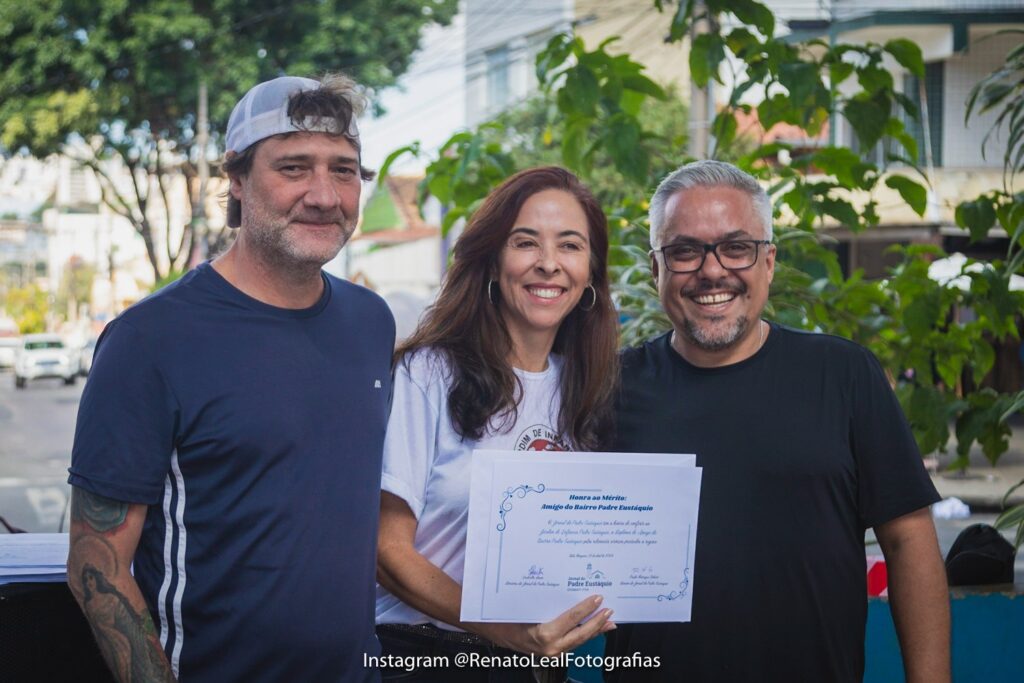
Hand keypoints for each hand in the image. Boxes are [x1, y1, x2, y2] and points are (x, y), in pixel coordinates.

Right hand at [467, 595, 614, 656]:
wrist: (493, 630)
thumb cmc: (506, 616)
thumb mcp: (527, 605)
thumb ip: (550, 602)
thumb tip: (570, 591)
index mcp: (544, 634)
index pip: (572, 620)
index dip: (586, 609)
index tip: (598, 598)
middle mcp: (550, 647)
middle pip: (581, 635)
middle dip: (598, 623)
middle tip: (610, 611)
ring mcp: (551, 652)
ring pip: (578, 641)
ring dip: (594, 630)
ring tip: (608, 621)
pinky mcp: (551, 652)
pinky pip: (572, 643)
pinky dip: (583, 635)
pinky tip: (592, 628)